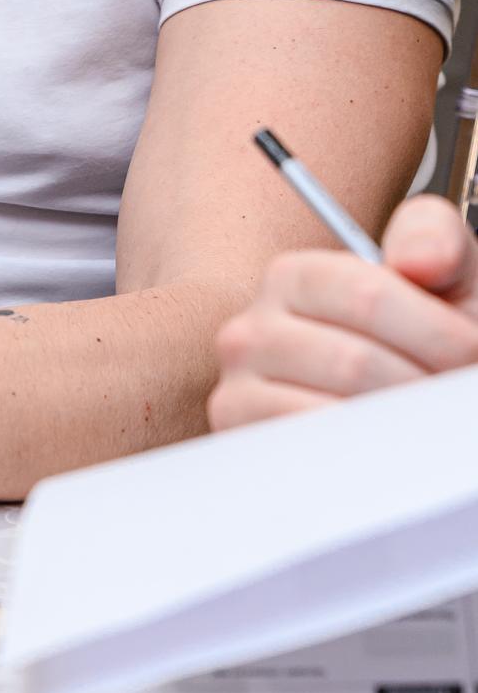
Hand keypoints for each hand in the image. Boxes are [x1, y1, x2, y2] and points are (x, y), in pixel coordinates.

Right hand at [209, 194, 477, 428]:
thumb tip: (417, 261)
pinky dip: (364, 455)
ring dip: (397, 422)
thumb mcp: (441, 276)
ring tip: (421, 418)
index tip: (467, 351)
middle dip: (419, 384)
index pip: (368, 296)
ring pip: (337, 409)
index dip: (433, 331)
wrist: (392, 396)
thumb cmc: (417, 340)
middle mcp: (251, 330)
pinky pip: (313, 452)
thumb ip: (432, 237)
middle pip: (355, 361)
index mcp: (294, 277)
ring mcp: (239, 390)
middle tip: (445, 395)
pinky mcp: (244, 445)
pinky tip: (385, 446)